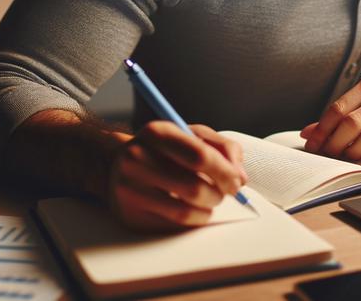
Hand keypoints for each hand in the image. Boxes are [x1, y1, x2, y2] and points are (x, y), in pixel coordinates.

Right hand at [106, 121, 246, 230]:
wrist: (120, 165)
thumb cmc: (166, 150)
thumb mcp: (194, 136)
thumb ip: (224, 148)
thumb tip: (240, 178)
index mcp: (156, 133)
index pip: (200, 156)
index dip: (225, 172)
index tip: (236, 181)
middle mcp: (136, 159)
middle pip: (195, 188)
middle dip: (219, 194)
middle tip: (224, 193)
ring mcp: (129, 189)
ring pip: (186, 212)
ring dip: (208, 210)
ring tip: (208, 200)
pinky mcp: (129, 215)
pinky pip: (174, 226)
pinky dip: (193, 220)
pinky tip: (191, 209)